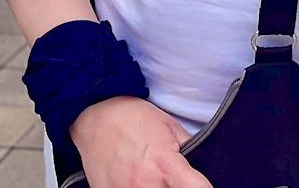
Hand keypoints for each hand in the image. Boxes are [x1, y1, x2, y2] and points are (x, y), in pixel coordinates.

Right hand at [72, 96, 212, 186]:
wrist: (95, 118)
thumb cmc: (133, 118)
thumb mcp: (170, 127)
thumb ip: (190, 148)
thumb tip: (203, 163)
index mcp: (166, 165)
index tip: (203, 186)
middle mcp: (146, 184)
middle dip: (178, 187)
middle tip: (171, 176)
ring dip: (157, 187)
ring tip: (150, 175)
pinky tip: (133, 180)